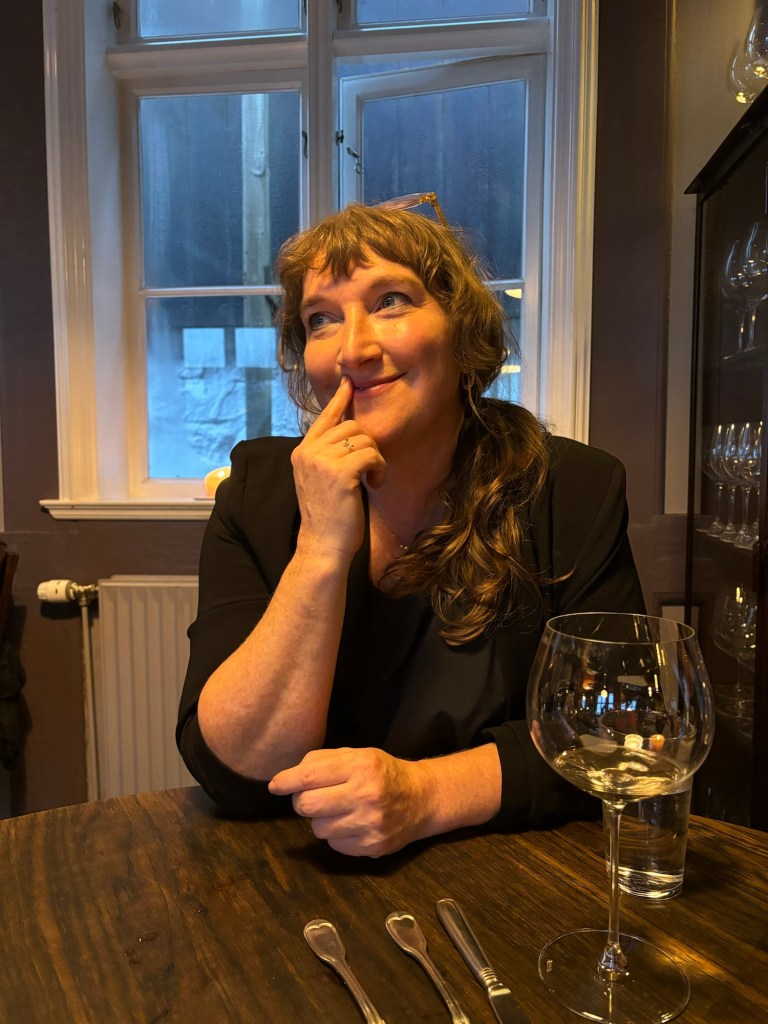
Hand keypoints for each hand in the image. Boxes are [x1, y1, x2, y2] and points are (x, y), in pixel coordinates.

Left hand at [268, 747, 429, 857]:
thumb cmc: (383, 773)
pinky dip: (336, 835)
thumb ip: (323, 761)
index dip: (286, 781)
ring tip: (339, 810)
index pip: (309, 776)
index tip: (275, 785)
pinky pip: (334, 845)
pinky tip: (352, 824)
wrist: (422, 798)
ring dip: (321, 820)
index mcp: (360, 766)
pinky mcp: (372, 847)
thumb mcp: (358, 755)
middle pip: (307, 805)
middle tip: (312, 797)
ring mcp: (370, 824)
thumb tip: (286, 778)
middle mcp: (366, 794)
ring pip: (318, 828)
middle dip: (303, 801)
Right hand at [291, 378, 386, 560]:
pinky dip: (379, 468)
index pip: (324, 417)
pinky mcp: (339, 472)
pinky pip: (372, 454)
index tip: (349, 382)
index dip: (340, 398)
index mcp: (302, 451)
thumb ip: (328, 454)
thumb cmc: (328, 515)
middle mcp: (308, 451)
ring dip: (375, 457)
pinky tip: (374, 484)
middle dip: (368, 444)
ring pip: (363, 438)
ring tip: (371, 479)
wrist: (322, 545)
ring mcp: (321, 461)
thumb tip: (351, 432)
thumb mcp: (321, 478)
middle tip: (369, 469)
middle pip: (351, 425)